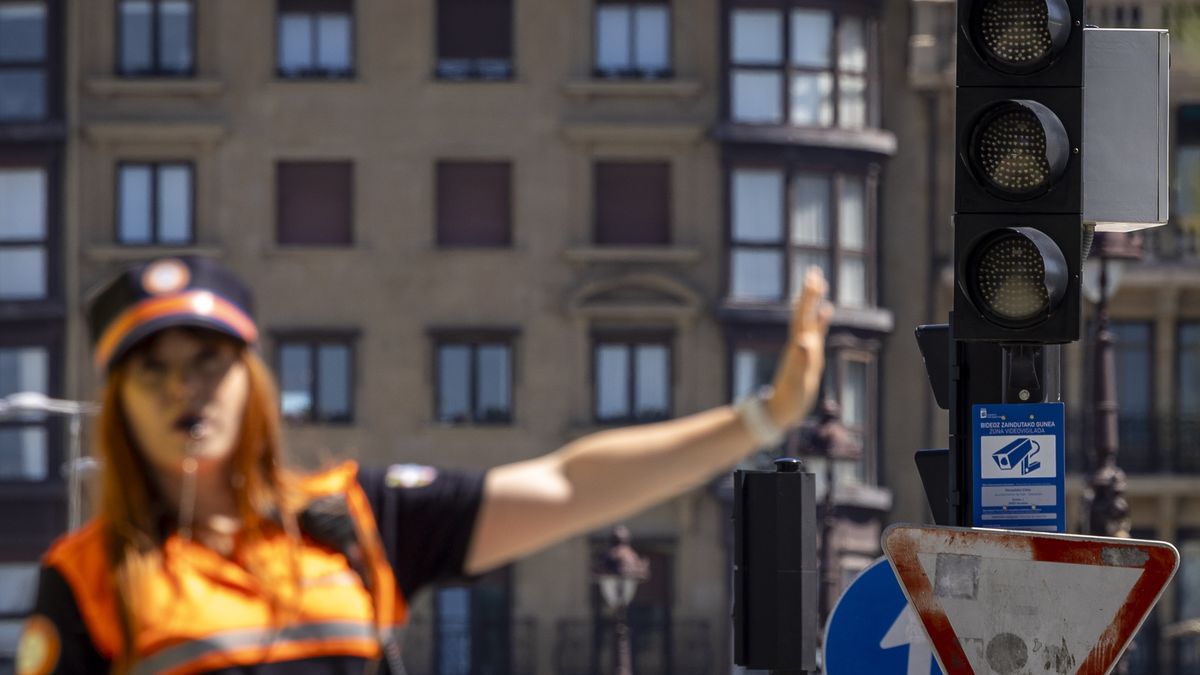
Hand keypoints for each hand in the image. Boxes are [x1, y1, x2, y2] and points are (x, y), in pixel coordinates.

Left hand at [766, 267, 832, 428]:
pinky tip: (826, 310)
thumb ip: (800, 362)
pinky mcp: (809, 356)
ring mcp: (804, 349)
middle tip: (814, 270)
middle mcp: (800, 344)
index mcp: (799, 347)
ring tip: (820, 283)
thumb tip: (804, 341)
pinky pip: (817, 332)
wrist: (779, 411)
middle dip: (809, 292)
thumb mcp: (796, 382)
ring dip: (814, 301)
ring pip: (810, 319)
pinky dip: (822, 320)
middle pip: (804, 312)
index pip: (804, 316)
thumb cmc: (789, 400)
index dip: (808, 298)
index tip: (813, 278)